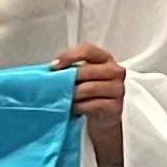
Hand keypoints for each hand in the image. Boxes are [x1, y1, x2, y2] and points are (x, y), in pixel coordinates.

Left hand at [53, 43, 126, 161]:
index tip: (53, 66)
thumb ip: (72, 69)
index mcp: (105, 59)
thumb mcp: (84, 76)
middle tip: (56, 87)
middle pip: (87, 70)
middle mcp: (115, 71)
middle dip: (68, 79)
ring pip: (88, 89)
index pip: (87, 50)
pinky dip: (78, 107)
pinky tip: (72, 108)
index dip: (69, 56)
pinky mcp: (115, 106)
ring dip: (72, 95)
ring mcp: (118, 89)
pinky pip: (92, 105)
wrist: (104, 115)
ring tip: (63, 99)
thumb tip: (48, 71)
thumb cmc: (90, 92)